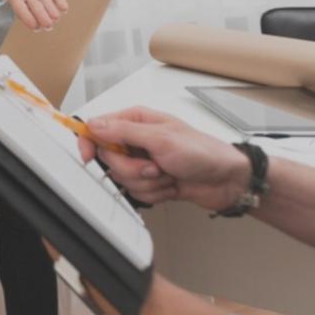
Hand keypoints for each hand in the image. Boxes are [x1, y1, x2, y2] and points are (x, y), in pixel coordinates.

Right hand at [0, 0, 67, 31]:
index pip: (22, 11)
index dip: (28, 18)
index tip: (33, 26)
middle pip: (37, 10)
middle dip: (43, 18)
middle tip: (47, 25)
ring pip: (48, 5)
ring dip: (52, 12)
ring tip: (55, 17)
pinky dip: (60, 1)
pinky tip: (63, 8)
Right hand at [77, 106, 249, 212]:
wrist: (227, 180)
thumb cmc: (202, 152)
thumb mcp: (161, 139)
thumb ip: (124, 132)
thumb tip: (95, 125)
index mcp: (137, 120)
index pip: (98, 127)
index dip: (89, 142)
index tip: (88, 156)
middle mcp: (137, 140)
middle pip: (109, 158)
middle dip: (131, 168)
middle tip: (153, 165)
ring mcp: (144, 161)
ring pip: (123, 178)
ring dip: (147, 182)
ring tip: (167, 174)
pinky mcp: (151, 181)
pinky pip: (137, 192)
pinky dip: (155, 193)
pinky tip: (171, 185)